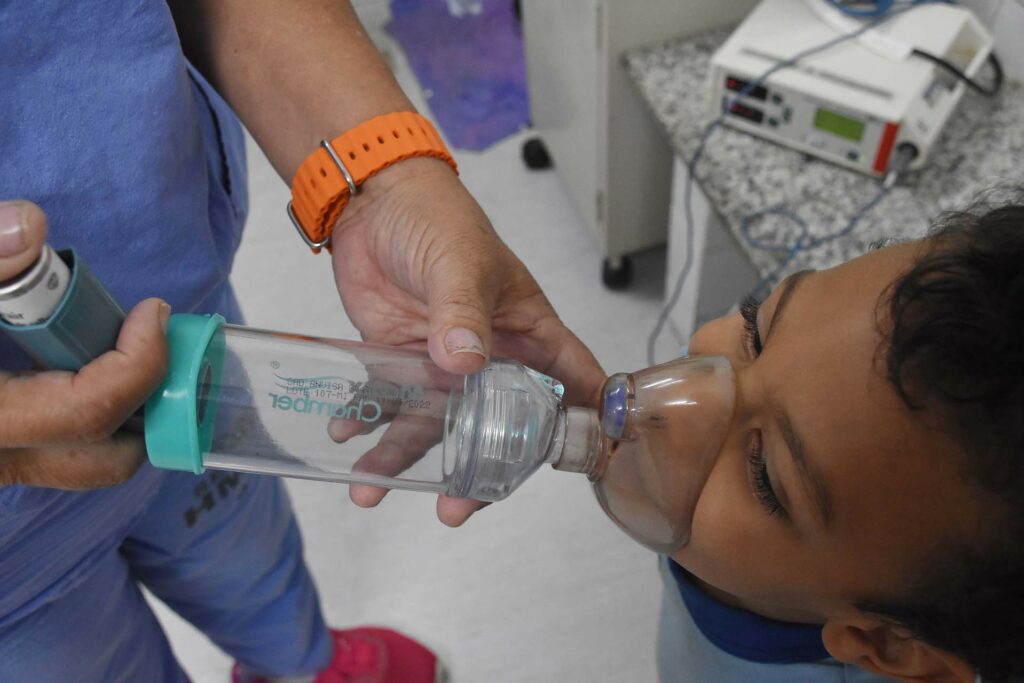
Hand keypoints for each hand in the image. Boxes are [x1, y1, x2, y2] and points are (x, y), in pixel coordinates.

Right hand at [0, 201, 169, 489]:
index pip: (85, 414)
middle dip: (142, 399)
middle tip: (143, 335)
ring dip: (117, 404)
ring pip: (81, 459)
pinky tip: (65, 351)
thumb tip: (33, 226)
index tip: (153, 311)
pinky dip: (80, 404)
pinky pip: (54, 446)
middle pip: (102, 460)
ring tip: (110, 338)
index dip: (139, 363)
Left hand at [330, 158, 605, 524]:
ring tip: (370, 487)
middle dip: (477, 471)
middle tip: (455, 507)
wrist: (371, 200)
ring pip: (431, 423)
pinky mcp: (397, 358)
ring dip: (403, 456)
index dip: (584, 423)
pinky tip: (345, 434)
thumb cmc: (436, 216)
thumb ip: (464, 313)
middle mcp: (489, 356)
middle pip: (496, 426)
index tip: (586, 466)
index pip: (571, 382)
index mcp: (527, 331)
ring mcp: (441, 362)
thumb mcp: (460, 262)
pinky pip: (385, 401)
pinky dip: (364, 420)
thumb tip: (465, 362)